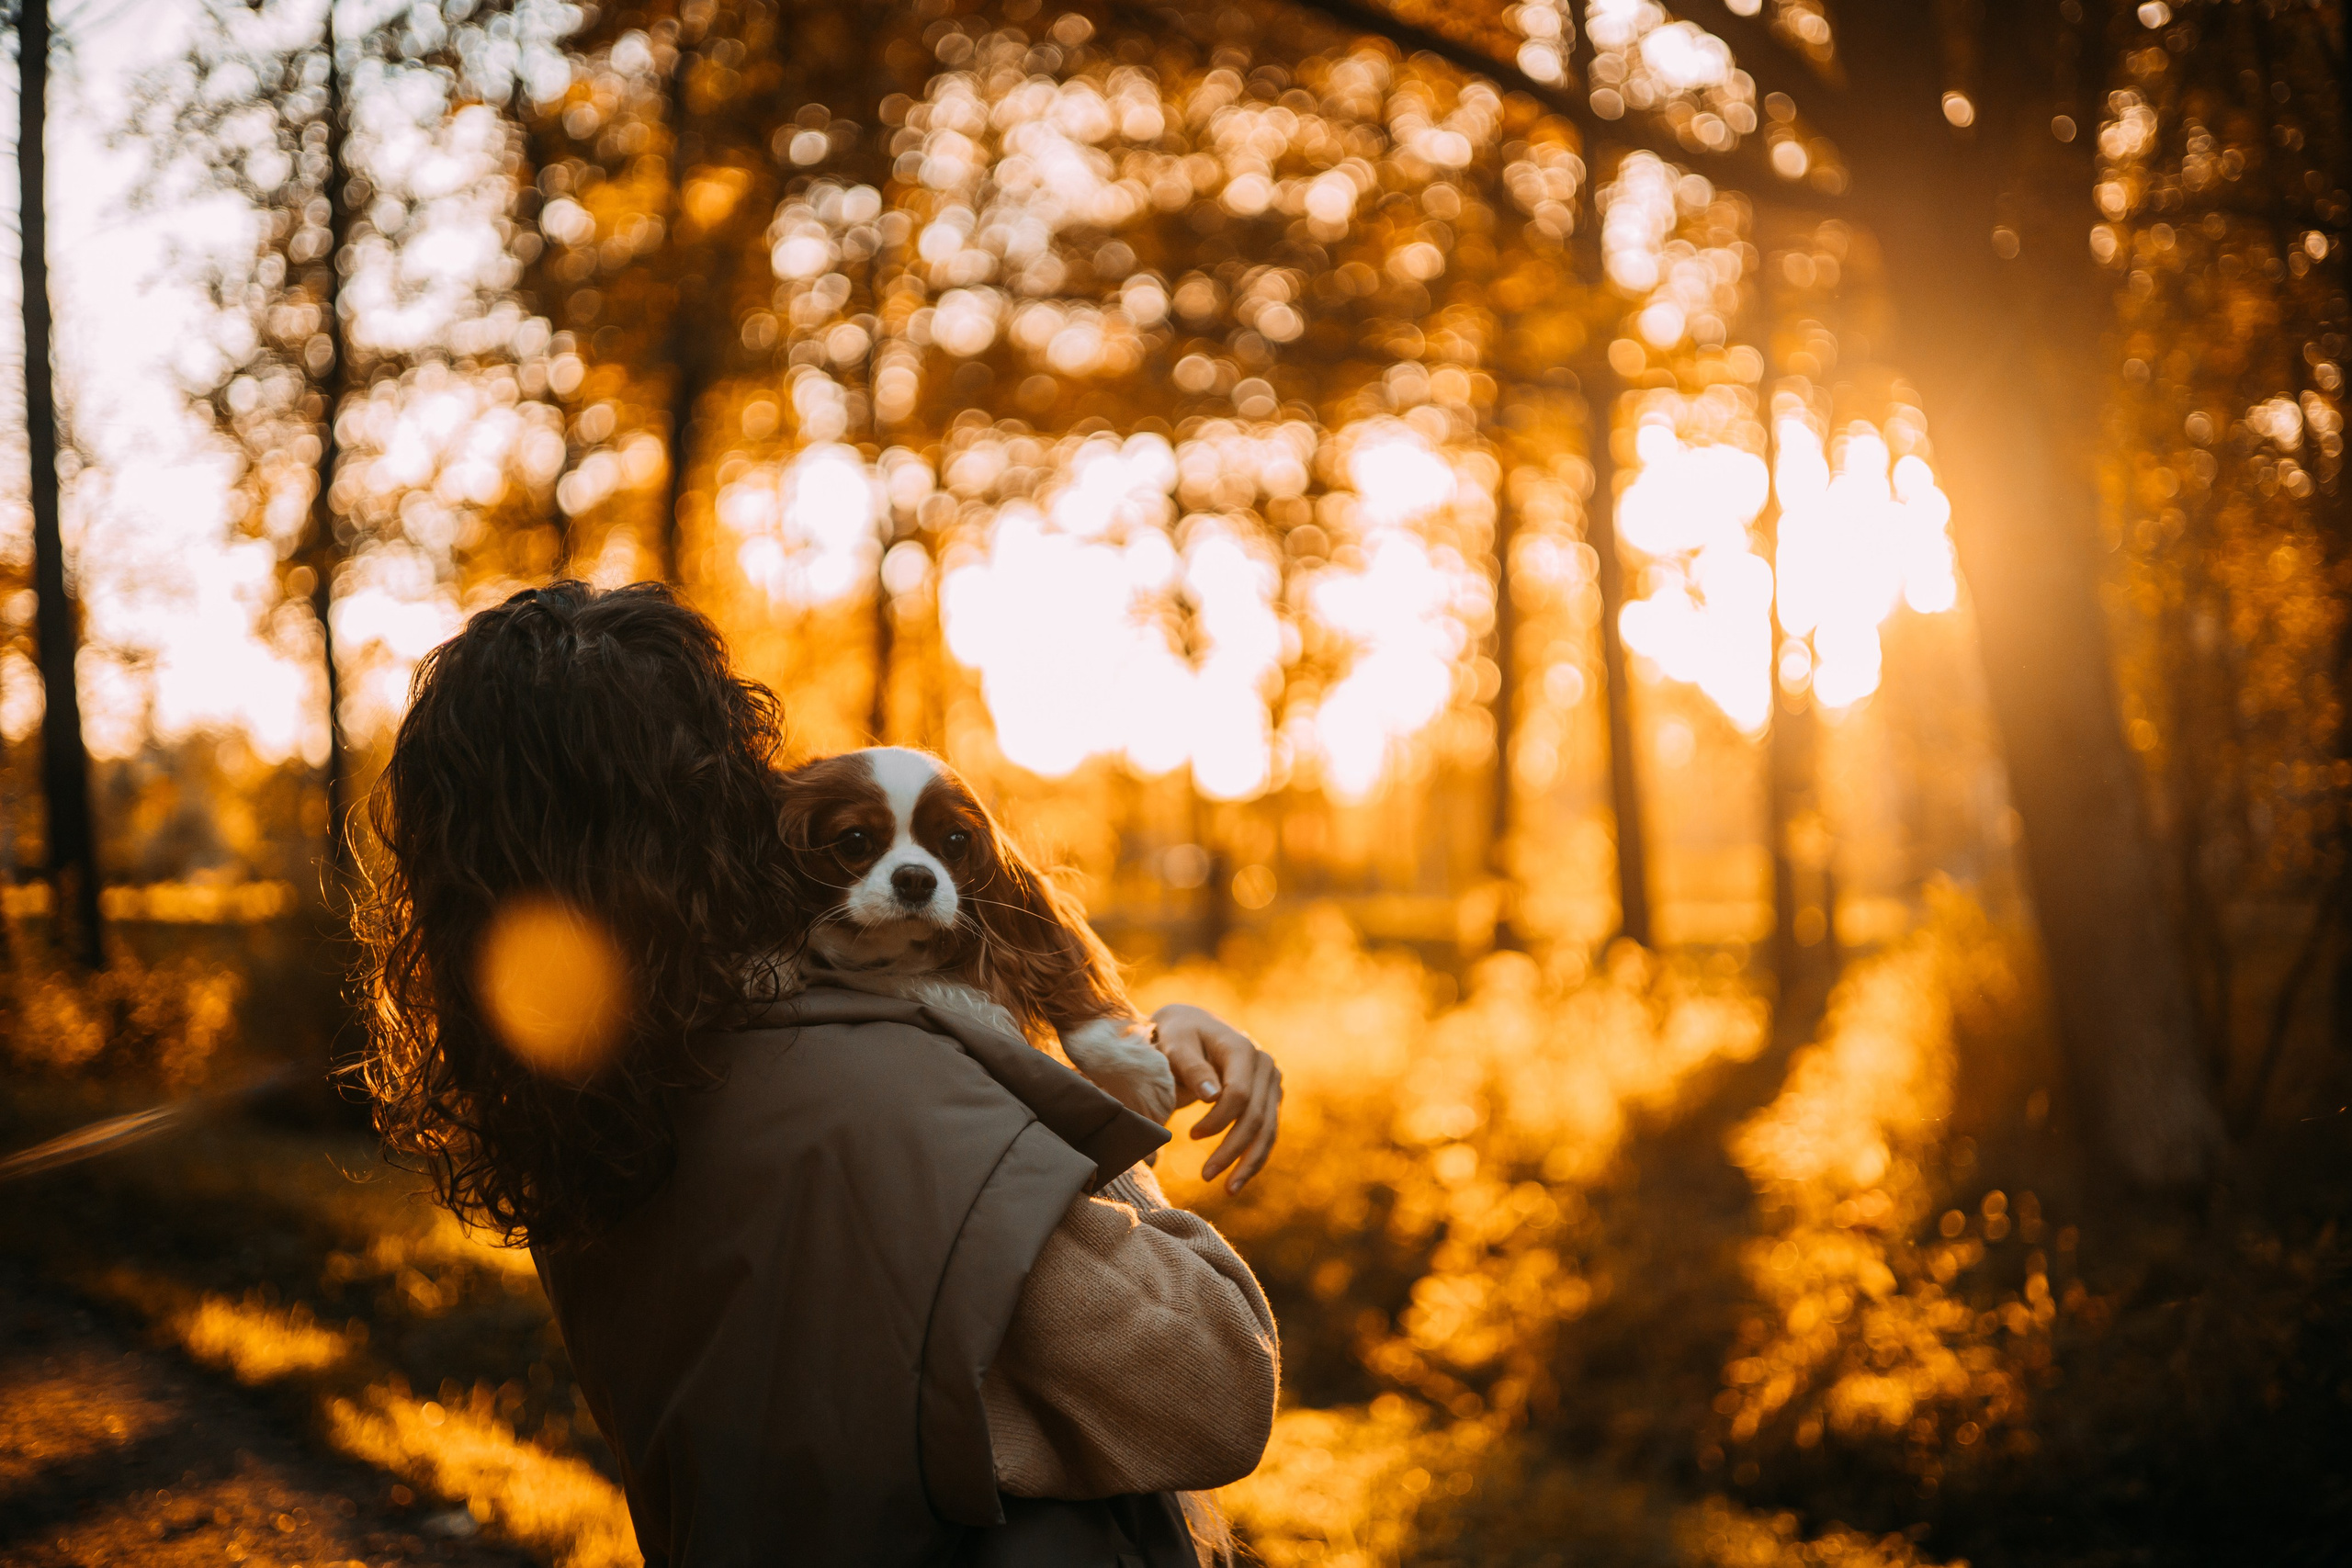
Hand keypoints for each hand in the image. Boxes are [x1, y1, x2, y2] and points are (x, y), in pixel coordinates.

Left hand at [1151, 1003, 1282, 1193]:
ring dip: (1249, 1163)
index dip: (1218, 1121)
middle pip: (1257, 1117)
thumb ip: (1191, 1067)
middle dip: (1232, 1150)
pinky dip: (1254, 1157)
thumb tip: (1212, 1097)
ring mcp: (1271, 1082)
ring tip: (1228, 1190)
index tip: (1191, 1136)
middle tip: (1206, 1176)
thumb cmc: (1177, 1036)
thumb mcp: (1176, 1044)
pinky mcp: (1269, 1097)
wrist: (1191, 1028)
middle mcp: (1265, 1065)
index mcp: (1243, 1049)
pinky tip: (1237, 1180)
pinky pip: (1267, 1132)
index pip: (1240, 1094)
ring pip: (1268, 1130)